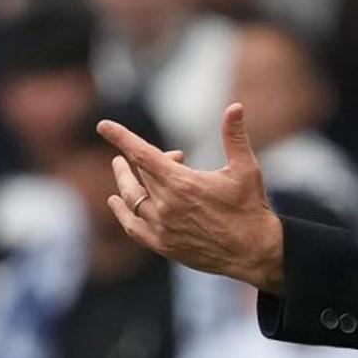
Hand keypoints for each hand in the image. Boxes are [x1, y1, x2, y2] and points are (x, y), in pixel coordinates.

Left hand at [98, 103, 283, 291]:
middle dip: (143, 160)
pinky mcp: (163, 245)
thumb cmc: (251, 208)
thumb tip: (235, 106)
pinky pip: (132, 227)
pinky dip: (122, 212)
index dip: (121, 138)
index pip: (141, 154)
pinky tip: (116, 202)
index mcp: (182, 183)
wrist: (254, 252)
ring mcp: (162, 227)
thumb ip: (235, 136)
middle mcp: (166, 205)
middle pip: (139, 174)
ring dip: (125, 182)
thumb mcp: (246, 168)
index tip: (103, 126)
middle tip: (159, 156)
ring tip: (121, 169)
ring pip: (131, 198)